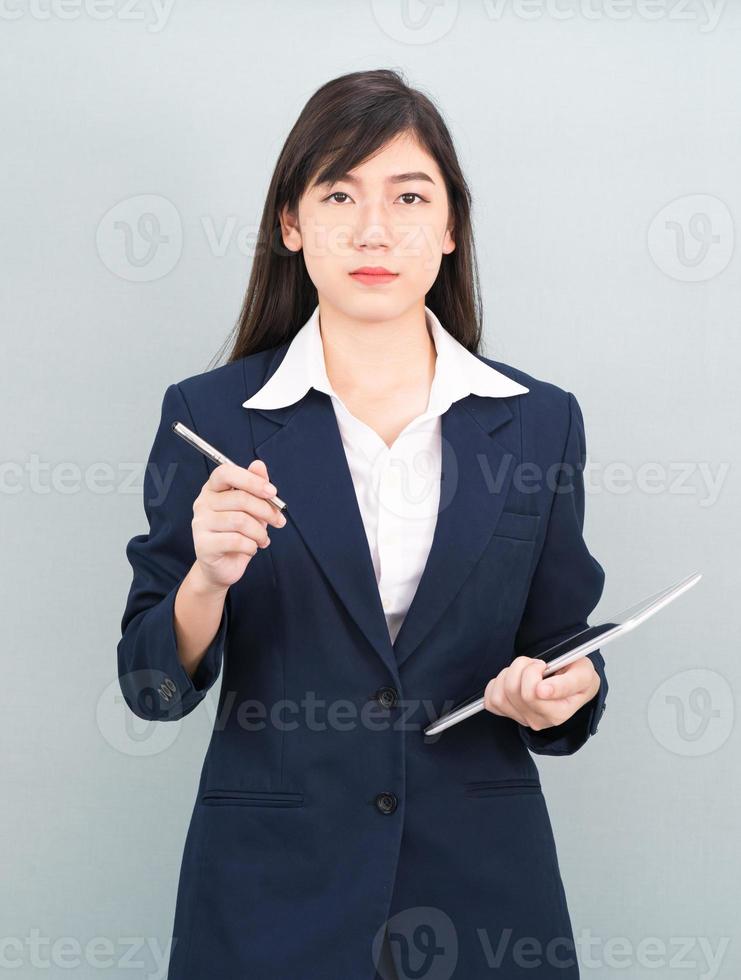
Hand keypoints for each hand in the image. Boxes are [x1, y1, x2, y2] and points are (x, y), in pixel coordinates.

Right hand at [191, 458, 286, 591]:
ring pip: (241, 521)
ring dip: (260, 532)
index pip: (226, 472)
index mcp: (213, 489)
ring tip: (263, 539)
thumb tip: (259, 465)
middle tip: (278, 521)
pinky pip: (236, 541)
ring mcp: (200, 524)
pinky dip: (251, 546)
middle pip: (240, 498)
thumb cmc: (237, 533)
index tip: (272, 492)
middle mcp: (203, 503)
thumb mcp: (251, 508)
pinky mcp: (203, 544)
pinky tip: (252, 549)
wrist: (223, 566)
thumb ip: (255, 486)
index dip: (251, 480)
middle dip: (266, 511)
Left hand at [483, 655, 600, 731]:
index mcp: (558, 714)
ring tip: (525, 671)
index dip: (532, 671)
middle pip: (512, 690)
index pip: (531, 693)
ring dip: (508, 674)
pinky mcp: (509, 714)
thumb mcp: (583, 674)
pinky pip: (490, 701)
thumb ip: (567, 684)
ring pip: (499, 695)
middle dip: (521, 667)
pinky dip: (496, 685)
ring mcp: (522, 718)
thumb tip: (542, 691)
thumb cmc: (578, 677)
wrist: (575, 683)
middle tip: (536, 664)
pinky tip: (513, 679)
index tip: (544, 666)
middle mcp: (539, 721)